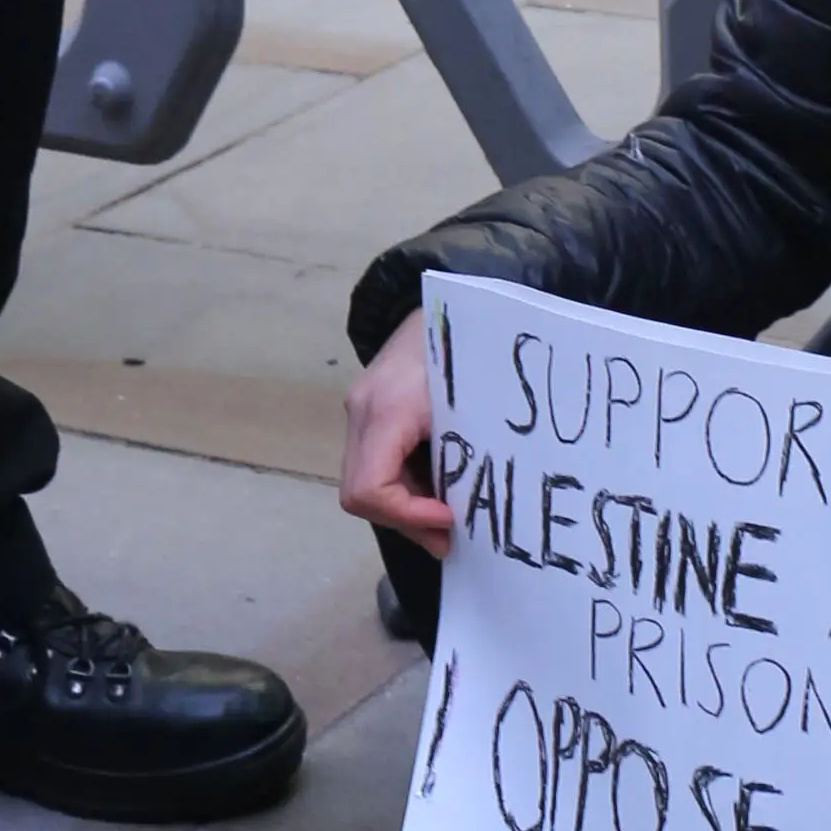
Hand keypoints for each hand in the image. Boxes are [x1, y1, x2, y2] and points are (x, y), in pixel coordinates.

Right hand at [337, 311, 451, 559]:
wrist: (450, 296)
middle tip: (451, 533)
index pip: (368, 488)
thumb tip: (463, 522)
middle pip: (359, 493)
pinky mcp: (366, 411)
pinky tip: (436, 484)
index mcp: (386, 408)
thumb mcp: (471, 405)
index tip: (449, 519)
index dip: (407, 515)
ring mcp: (358, 411)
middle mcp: (360, 411)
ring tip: (448, 512)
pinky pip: (373, 464)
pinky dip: (402, 485)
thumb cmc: (468, 349)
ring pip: (362, 483)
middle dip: (405, 520)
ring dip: (404, 506)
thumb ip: (462, 460)